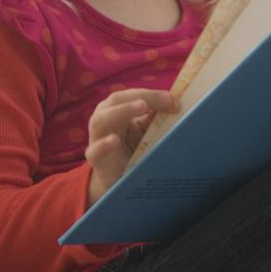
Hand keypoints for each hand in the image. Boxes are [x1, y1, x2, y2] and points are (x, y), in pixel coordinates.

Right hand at [85, 88, 178, 204]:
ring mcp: (97, 138)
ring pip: (101, 119)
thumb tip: (175, 103)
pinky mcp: (95, 158)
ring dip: (122, 111)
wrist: (119, 176)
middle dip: (139, 97)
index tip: (172, 100)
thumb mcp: (146, 130)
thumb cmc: (133, 148)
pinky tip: (115, 140)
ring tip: (142, 106)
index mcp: (116, 108)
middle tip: (162, 100)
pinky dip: (104, 144)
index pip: (132, 95)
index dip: (152, 95)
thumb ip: (156, 116)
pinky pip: (95, 150)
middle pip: (115, 101)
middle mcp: (103, 118)